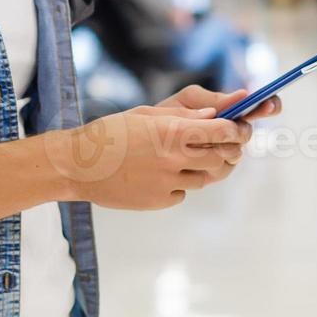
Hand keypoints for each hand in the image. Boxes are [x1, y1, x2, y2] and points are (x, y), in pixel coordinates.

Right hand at [50, 86, 261, 209]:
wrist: (77, 166)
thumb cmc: (109, 134)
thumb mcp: (145, 116)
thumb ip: (182, 117)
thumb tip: (213, 116)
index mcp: (171, 132)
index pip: (221, 132)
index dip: (236, 131)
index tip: (240, 129)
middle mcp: (173, 158)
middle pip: (220, 158)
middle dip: (228, 151)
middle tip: (225, 146)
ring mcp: (167, 183)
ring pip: (204, 178)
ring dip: (203, 169)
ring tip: (184, 159)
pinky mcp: (159, 201)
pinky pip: (182, 193)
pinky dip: (180, 185)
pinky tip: (161, 175)